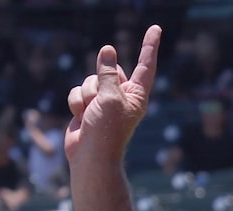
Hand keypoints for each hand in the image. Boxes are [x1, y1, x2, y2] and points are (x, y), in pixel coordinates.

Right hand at [65, 23, 160, 168]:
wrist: (89, 159)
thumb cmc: (106, 132)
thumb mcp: (110, 97)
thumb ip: (108, 72)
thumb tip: (107, 50)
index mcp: (136, 94)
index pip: (145, 65)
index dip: (149, 46)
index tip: (155, 28)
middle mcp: (120, 96)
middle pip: (109, 70)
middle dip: (100, 82)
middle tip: (100, 101)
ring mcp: (102, 102)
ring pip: (89, 80)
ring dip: (86, 96)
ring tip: (90, 115)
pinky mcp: (85, 108)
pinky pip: (76, 92)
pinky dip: (76, 103)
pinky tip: (80, 118)